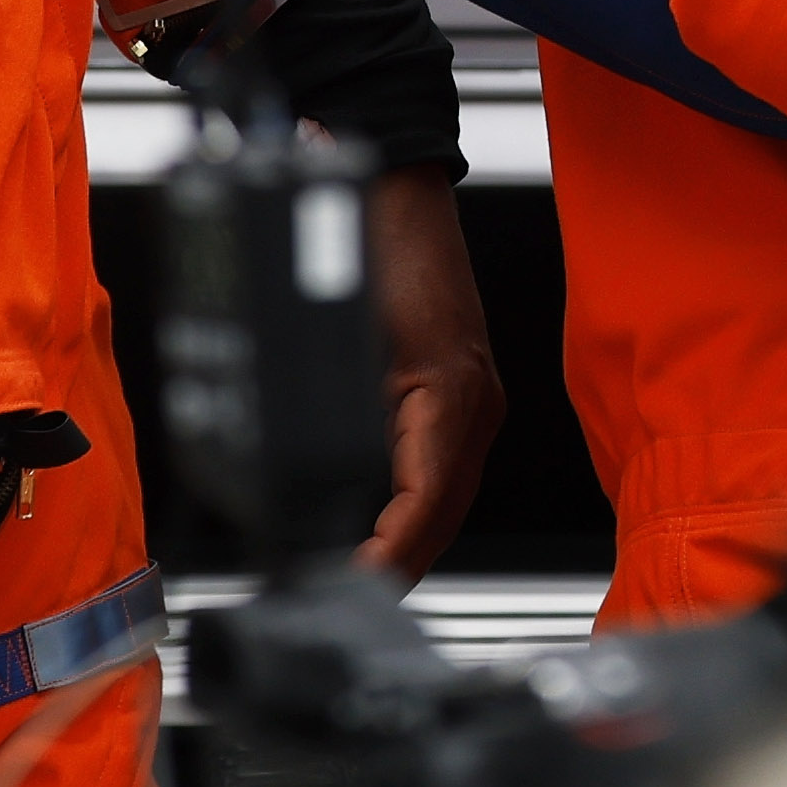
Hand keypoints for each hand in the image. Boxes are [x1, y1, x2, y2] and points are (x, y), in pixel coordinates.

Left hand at [354, 163, 508, 578]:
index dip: (387, 558)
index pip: (426, 509)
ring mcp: (471, 400)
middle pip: (441, 519)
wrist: (394, 186)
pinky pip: (437, 471)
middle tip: (341, 601)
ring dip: (403, 544)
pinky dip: (407, 509)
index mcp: (452, 396)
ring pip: (443, 501)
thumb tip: (311, 498)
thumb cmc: (369, 239)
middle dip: (395, 567)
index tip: (350, 587)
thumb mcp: (342, 338)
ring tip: (351, 579)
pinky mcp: (455, 393)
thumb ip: (335, 418)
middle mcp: (474, 405)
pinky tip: (372, 526)